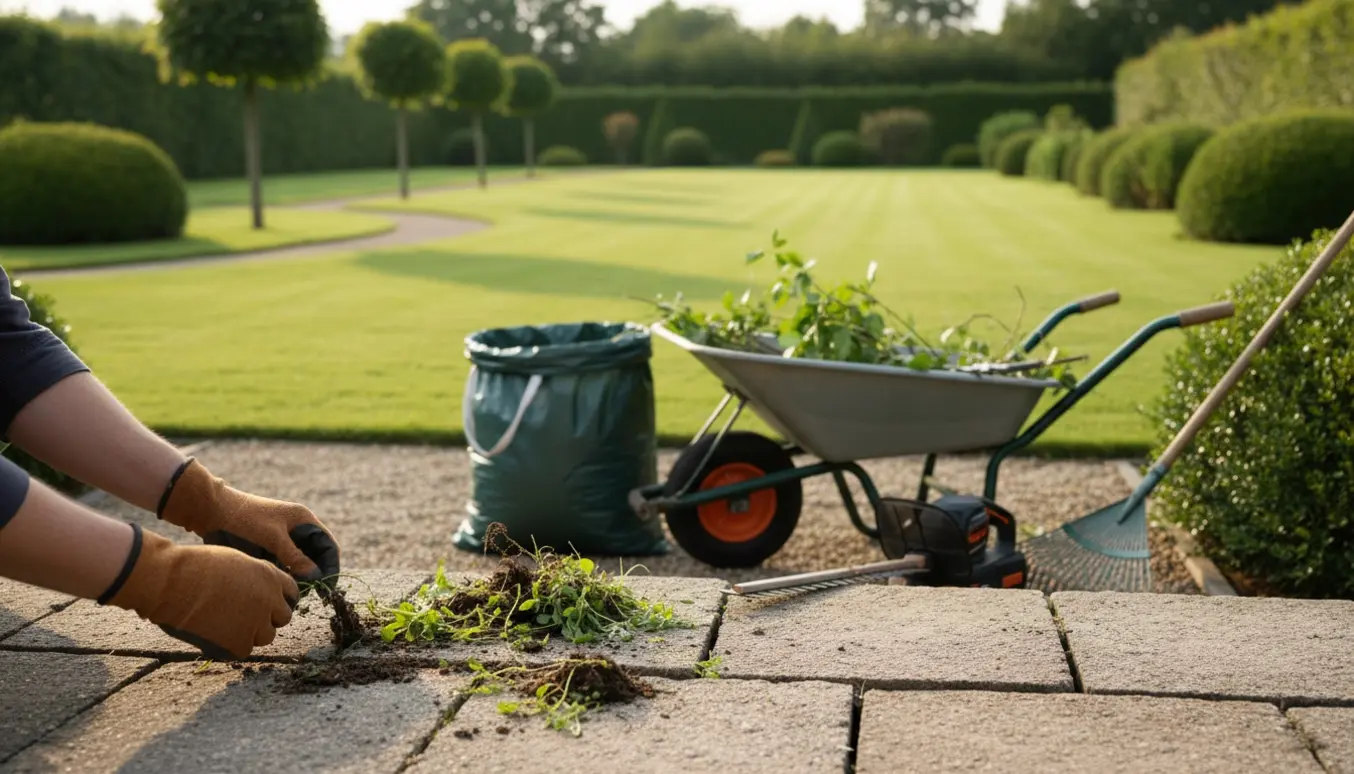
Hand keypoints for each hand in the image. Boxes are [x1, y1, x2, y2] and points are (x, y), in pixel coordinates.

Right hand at [102, 525, 298, 659]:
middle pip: (283, 617)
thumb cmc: (195, 566)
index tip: (268, 603)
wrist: (171, 581)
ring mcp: (256, 623)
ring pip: (266, 636)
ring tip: (227, 624)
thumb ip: (255, 577)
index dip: (279, 599)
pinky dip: (232, 645)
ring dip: (252, 633)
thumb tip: (261, 590)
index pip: (291, 593)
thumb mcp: (236, 561)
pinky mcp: (238, 643)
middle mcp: (269, 600)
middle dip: (268, 617)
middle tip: (247, 616)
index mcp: (270, 576)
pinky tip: (216, 634)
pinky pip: (244, 649)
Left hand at [156, 458, 340, 586]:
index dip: (330, 567)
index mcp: (304, 519)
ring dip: (301, 574)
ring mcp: (284, 534)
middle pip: (317, 554)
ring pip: (302, 559)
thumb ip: (295, 557)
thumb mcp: (271, 538)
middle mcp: (298, 526)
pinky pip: (287, 560)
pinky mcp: (271, 542)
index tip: (326, 588)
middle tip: (311, 593)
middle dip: (316, 573)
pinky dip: (288, 572)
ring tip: (296, 591)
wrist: (211, 509)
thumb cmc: (243, 520)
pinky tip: (281, 583)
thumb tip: (316, 577)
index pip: (328, 546)